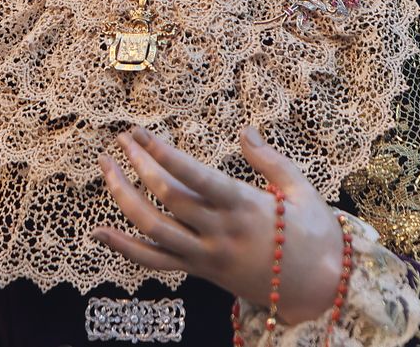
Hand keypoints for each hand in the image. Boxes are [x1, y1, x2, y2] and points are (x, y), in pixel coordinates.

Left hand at [92, 126, 343, 324]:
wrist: (321, 289)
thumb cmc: (314, 234)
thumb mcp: (301, 188)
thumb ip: (269, 159)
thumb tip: (244, 130)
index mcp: (246, 206)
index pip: (195, 178)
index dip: (163, 154)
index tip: (140, 133)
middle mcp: (222, 232)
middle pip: (167, 198)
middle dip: (138, 165)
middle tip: (121, 139)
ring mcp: (207, 256)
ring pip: (154, 229)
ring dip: (122, 197)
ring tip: (105, 167)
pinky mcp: (201, 272)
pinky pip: (156, 262)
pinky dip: (124, 247)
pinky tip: (98, 231)